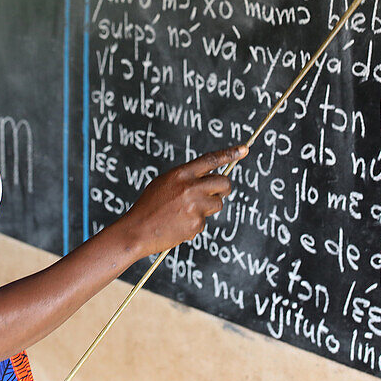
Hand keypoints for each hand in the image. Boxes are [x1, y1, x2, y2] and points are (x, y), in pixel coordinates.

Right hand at [117, 144, 247, 256]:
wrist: (137, 230)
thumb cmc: (149, 206)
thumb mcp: (165, 182)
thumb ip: (186, 179)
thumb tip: (208, 180)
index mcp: (181, 174)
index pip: (211, 160)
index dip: (229, 153)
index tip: (243, 149)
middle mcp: (191, 188)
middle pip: (224, 183)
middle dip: (224, 188)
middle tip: (218, 193)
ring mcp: (195, 207)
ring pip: (217, 204)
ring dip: (208, 207)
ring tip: (186, 212)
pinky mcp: (196, 224)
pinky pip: (204, 221)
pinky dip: (195, 223)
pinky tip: (179, 224)